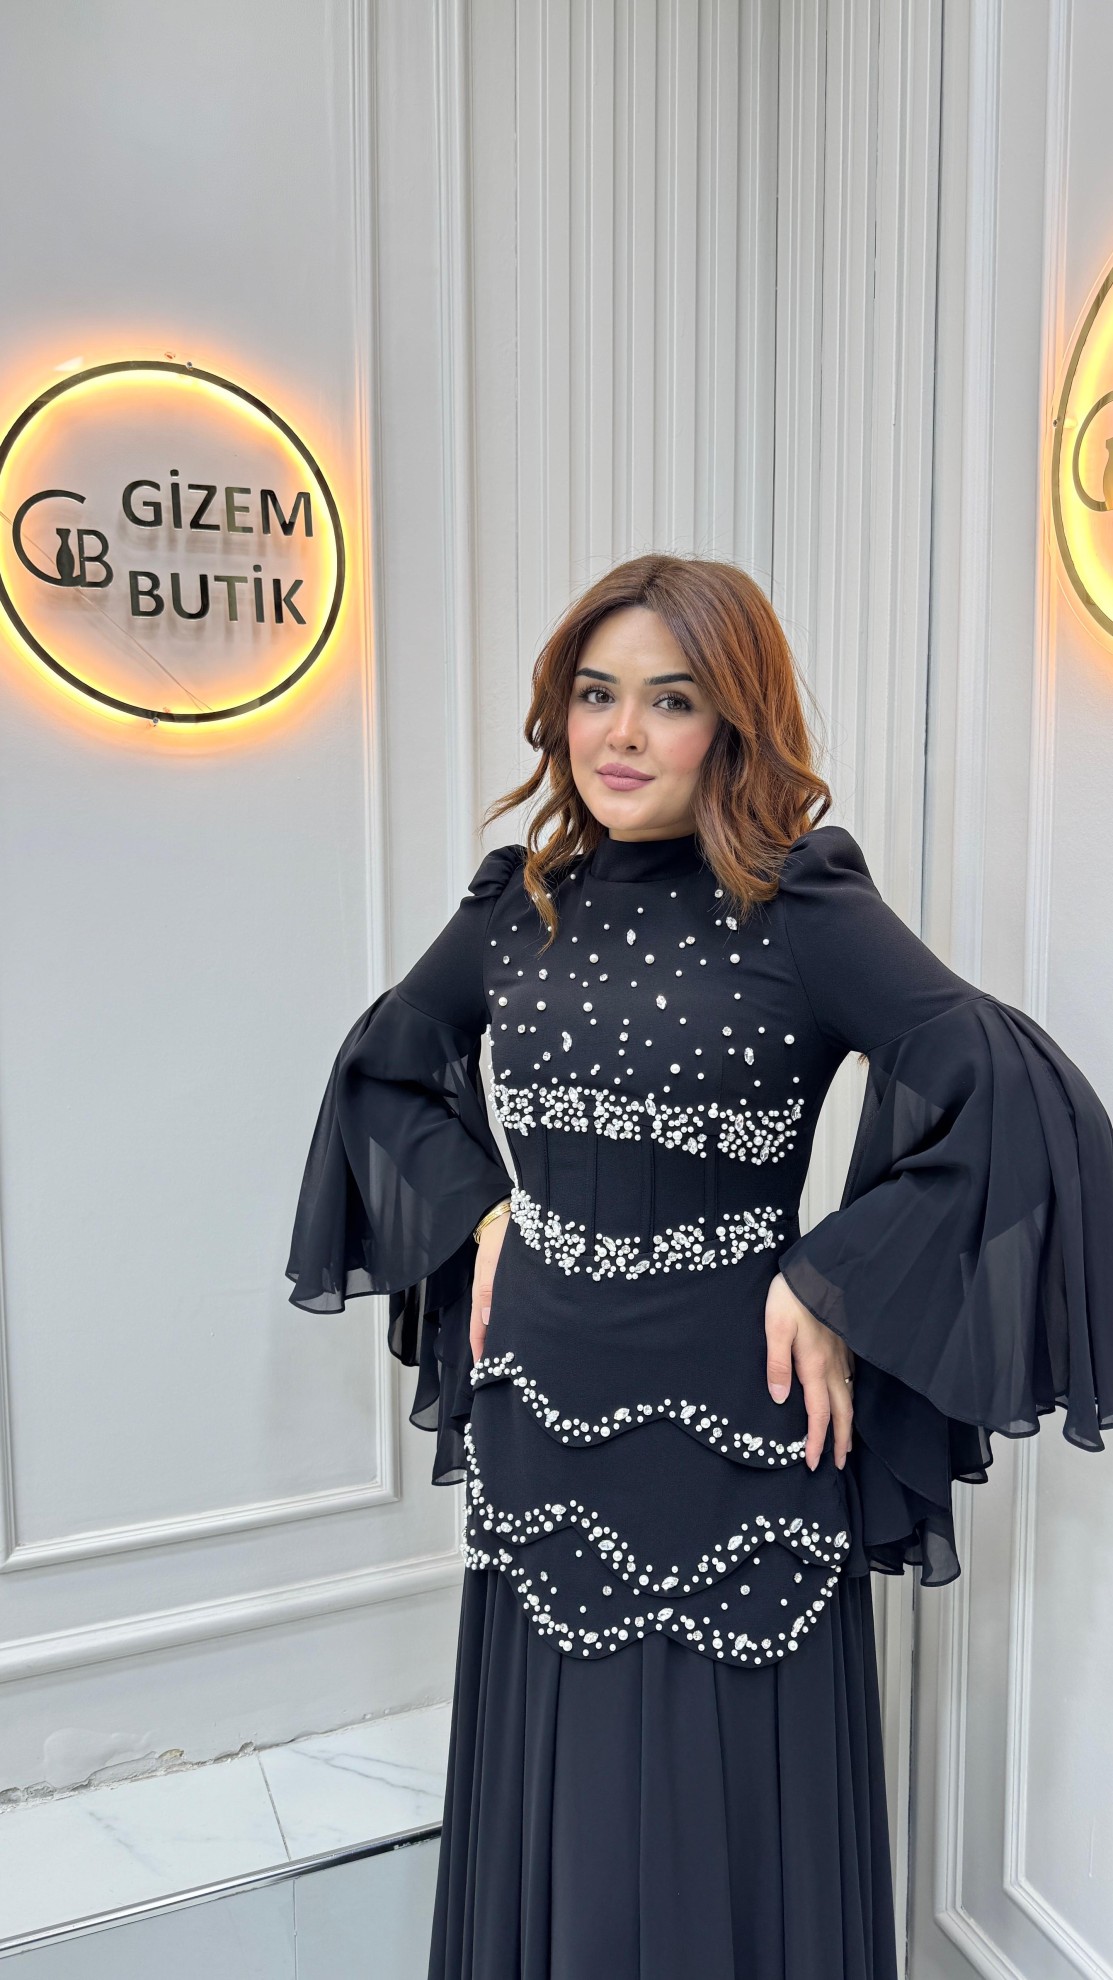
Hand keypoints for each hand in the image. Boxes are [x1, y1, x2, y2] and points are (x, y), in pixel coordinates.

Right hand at [469, 1208, 510, 1364]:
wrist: (503, 1213)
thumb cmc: (499, 1235)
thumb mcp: (492, 1263)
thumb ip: (489, 1290)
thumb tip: (488, 1320)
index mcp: (481, 1294)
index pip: (478, 1331)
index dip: (480, 1352)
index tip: (483, 1373)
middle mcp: (489, 1295)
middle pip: (488, 1329)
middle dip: (493, 1350)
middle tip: (501, 1373)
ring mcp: (498, 1289)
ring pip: (498, 1320)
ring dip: (502, 1337)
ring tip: (513, 1357)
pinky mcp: (508, 1283)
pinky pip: (506, 1308)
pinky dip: (510, 1321)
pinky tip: (520, 1327)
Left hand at [764, 1270, 853, 1470]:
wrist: (819, 1268)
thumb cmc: (792, 1295)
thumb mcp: (775, 1327)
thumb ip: (777, 1364)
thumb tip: (779, 1399)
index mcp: (814, 1365)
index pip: (819, 1413)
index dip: (818, 1441)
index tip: (814, 1464)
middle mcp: (833, 1364)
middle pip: (842, 1412)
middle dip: (841, 1441)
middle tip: (839, 1464)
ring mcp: (842, 1354)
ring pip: (849, 1396)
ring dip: (848, 1423)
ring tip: (846, 1442)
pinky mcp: (844, 1343)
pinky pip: (850, 1379)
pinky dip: (849, 1398)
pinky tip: (846, 1399)